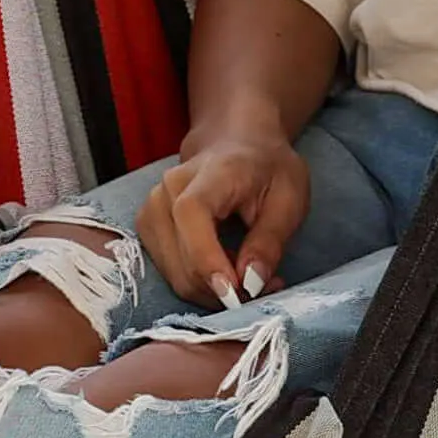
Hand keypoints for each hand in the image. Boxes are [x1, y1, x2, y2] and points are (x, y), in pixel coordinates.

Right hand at [135, 124, 310, 308]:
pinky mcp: (148, 228)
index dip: (208, 260)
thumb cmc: (266, 168)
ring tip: (249, 275)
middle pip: (182, 259)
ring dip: (214, 290)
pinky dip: (201, 284)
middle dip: (224, 288)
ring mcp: (152, 209)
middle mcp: (168, 190)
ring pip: (176, 275)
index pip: (191, 216)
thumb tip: (251, 281)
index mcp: (209, 173)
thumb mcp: (288, 199)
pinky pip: (171, 273)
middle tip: (265, 285)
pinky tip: (227, 271)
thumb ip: (269, 241)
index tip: (236, 293)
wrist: (236, 144)